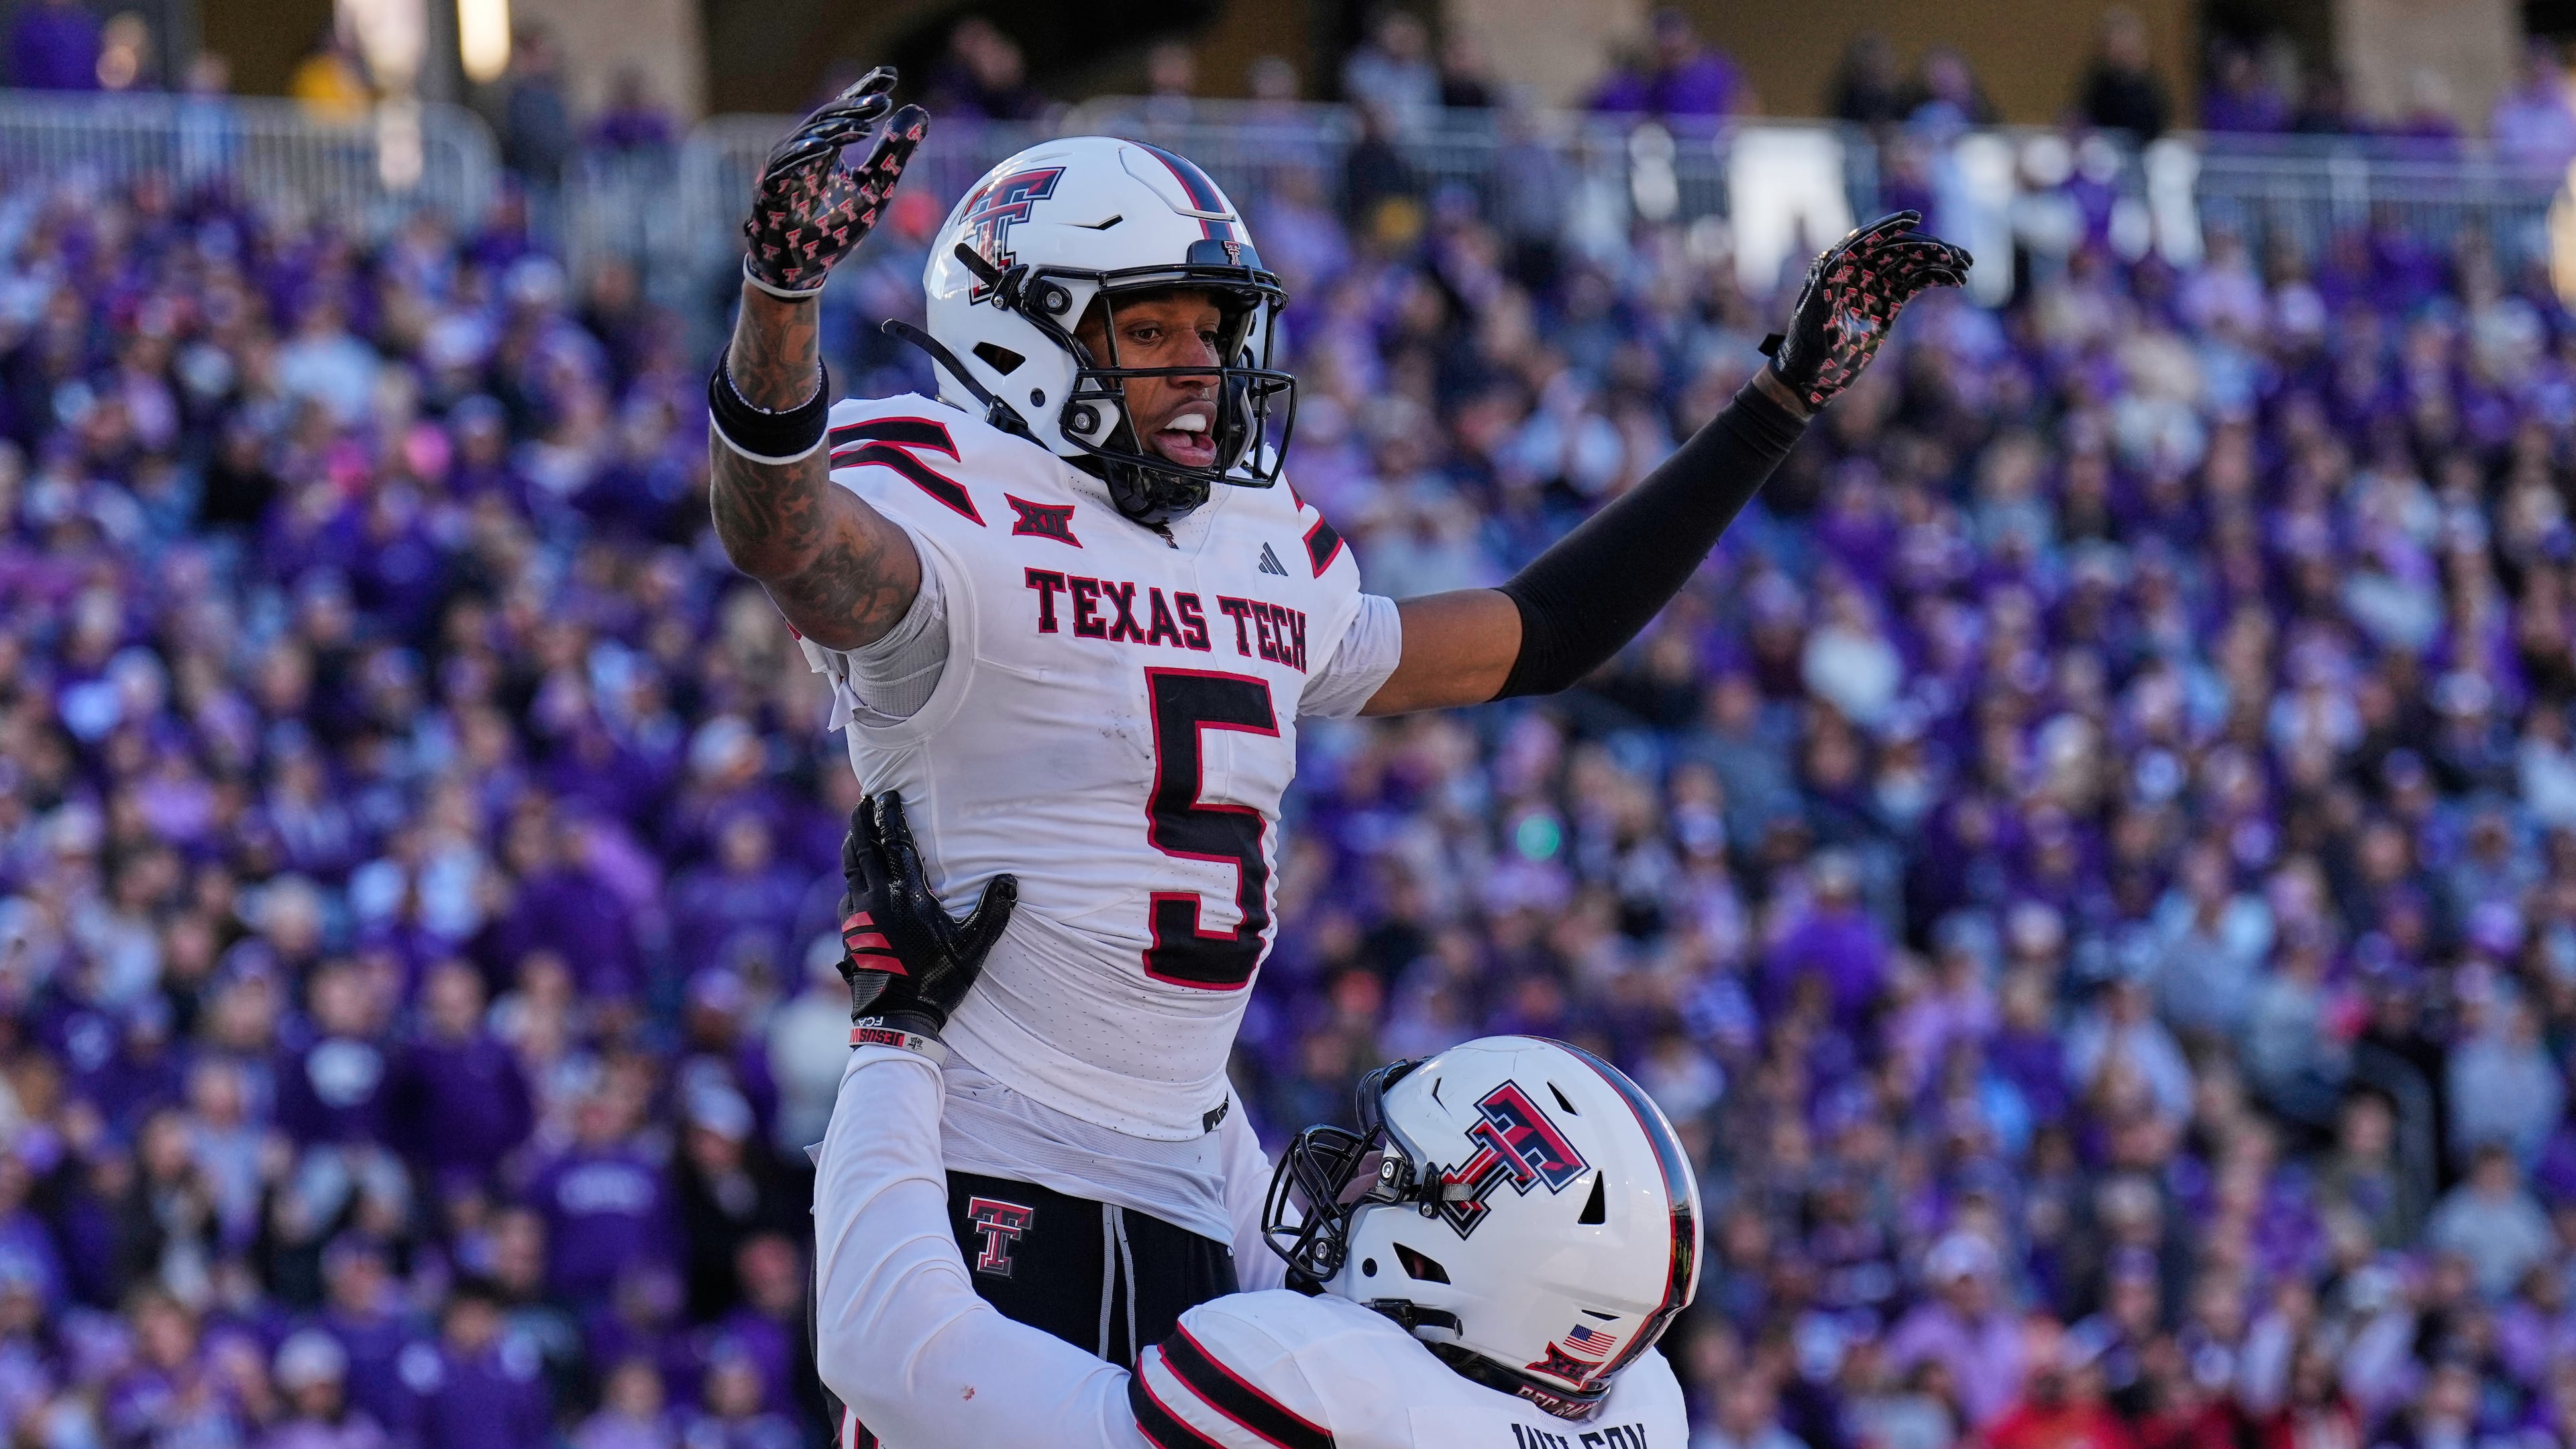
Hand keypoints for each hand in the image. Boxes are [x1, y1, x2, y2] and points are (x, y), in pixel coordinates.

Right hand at [742, 68, 928, 298]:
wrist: (803, 268)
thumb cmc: (835, 227)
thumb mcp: (877, 186)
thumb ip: (895, 151)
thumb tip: (920, 111)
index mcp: (825, 147)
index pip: (845, 110)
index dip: (865, 91)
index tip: (891, 76)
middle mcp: (801, 151)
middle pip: (826, 119)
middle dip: (853, 109)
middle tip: (883, 101)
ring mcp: (783, 170)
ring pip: (805, 140)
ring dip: (832, 131)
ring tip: (862, 126)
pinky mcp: (770, 192)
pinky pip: (785, 169)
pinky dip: (803, 157)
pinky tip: (824, 149)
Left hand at [838, 792, 1015, 1034]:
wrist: (895, 1017)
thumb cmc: (938, 980)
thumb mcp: (973, 946)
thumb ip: (993, 910)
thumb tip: (1010, 880)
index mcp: (907, 894)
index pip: (895, 843)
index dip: (890, 815)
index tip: (886, 793)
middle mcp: (878, 897)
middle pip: (863, 847)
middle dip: (863, 819)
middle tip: (864, 799)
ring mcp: (859, 915)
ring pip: (850, 868)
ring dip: (852, 844)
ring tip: (855, 829)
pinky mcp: (850, 932)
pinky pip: (847, 896)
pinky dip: (851, 880)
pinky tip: (855, 882)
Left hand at [1760, 211, 1970, 411]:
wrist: (1814, 377)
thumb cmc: (1810, 351)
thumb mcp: (1817, 323)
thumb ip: (1825, 293)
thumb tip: (1830, 261)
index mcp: (1836, 268)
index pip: (1866, 240)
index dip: (1889, 227)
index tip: (1913, 218)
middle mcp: (1857, 271)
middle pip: (1896, 248)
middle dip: (1927, 248)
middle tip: (1955, 256)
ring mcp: (1875, 285)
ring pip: (1911, 263)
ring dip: (1938, 262)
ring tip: (1965, 267)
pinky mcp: (1888, 301)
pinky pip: (1916, 282)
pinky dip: (1936, 279)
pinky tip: (1956, 281)